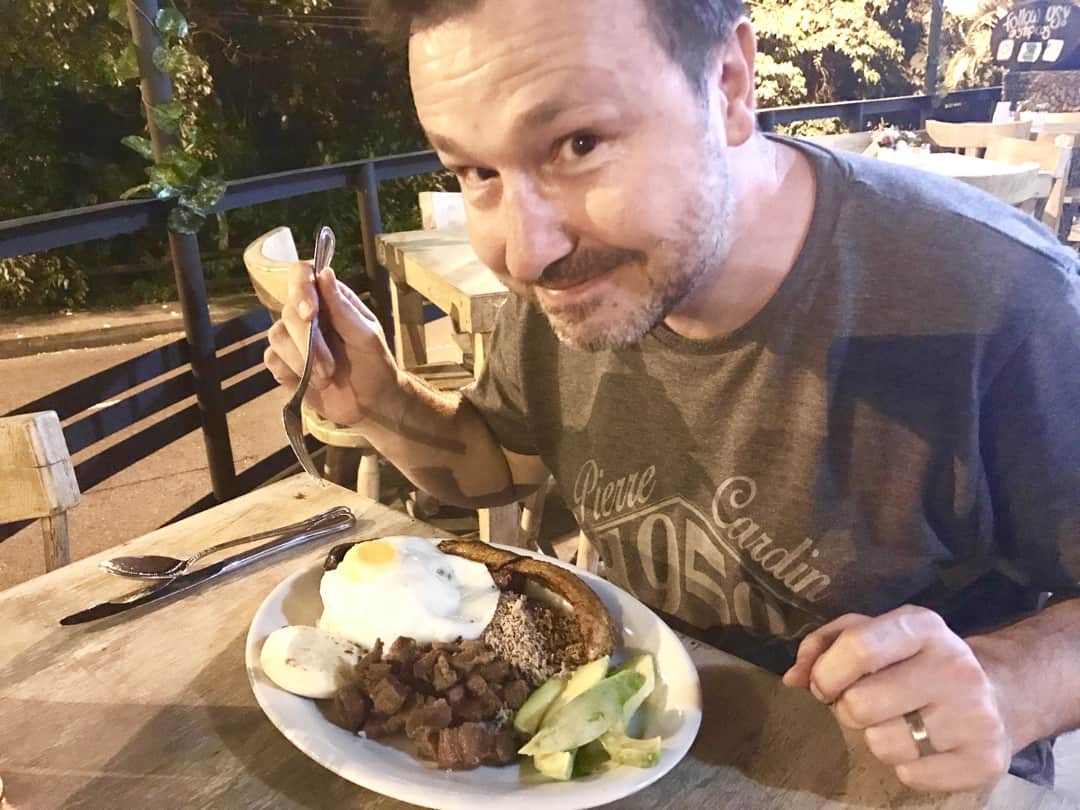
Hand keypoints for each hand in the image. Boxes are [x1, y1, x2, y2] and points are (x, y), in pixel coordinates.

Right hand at [264, 262, 398, 426]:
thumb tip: (325, 273)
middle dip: (309, 342)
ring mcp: (293, 339)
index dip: (301, 289)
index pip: (302, 275)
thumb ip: (344, 308)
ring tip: (326, 378)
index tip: (311, 314)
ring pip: (277, 336)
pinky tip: (311, 383)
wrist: (372, 403)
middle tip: (330, 367)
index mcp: (329, 299)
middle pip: (288, 312)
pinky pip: (272, 359)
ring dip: (302, 361)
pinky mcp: (284, 363)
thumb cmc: (376, 364)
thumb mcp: (367, 336)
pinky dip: (291, 372)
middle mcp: (307, 314)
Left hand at [782, 605, 1014, 791]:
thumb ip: (826, 645)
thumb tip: (793, 677)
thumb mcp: (875, 633)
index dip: (826, 672)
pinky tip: (923, 745)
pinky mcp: (986, 761)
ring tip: (897, 722)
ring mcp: (976, 716)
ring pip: (881, 744)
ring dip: (875, 738)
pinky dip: (905, 765)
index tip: (823, 684)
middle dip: (847, 708)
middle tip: (864, 704)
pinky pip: (910, 775)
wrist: (1001, 692)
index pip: (859, 648)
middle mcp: (955, 667)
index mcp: (923, 627)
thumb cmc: (917, 659)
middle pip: (860, 703)